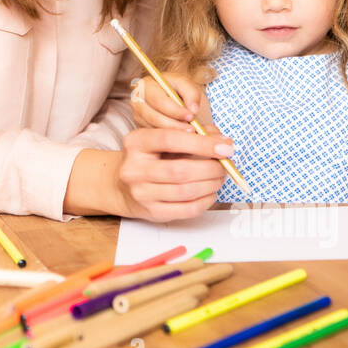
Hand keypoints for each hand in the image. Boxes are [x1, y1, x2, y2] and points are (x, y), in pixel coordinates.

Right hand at [112, 127, 232, 221]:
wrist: (122, 186)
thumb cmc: (149, 159)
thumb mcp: (161, 140)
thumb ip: (191, 135)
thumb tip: (222, 141)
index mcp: (136, 143)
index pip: (169, 140)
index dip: (201, 143)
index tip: (224, 147)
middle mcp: (134, 168)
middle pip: (180, 170)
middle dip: (210, 167)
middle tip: (225, 164)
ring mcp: (141, 193)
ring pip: (185, 191)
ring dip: (211, 184)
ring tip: (219, 177)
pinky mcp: (152, 212)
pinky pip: (186, 209)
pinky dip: (205, 201)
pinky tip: (210, 192)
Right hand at [132, 71, 206, 130]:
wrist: (177, 102)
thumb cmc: (181, 92)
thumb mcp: (188, 86)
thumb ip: (192, 93)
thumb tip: (193, 109)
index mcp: (146, 85)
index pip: (158, 100)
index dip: (175, 110)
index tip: (191, 116)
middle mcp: (137, 101)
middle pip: (154, 117)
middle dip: (174, 124)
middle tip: (192, 129)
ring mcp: (138, 117)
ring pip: (154, 129)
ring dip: (173, 132)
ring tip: (189, 132)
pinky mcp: (141, 129)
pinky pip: (153, 137)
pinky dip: (168, 138)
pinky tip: (181, 136)